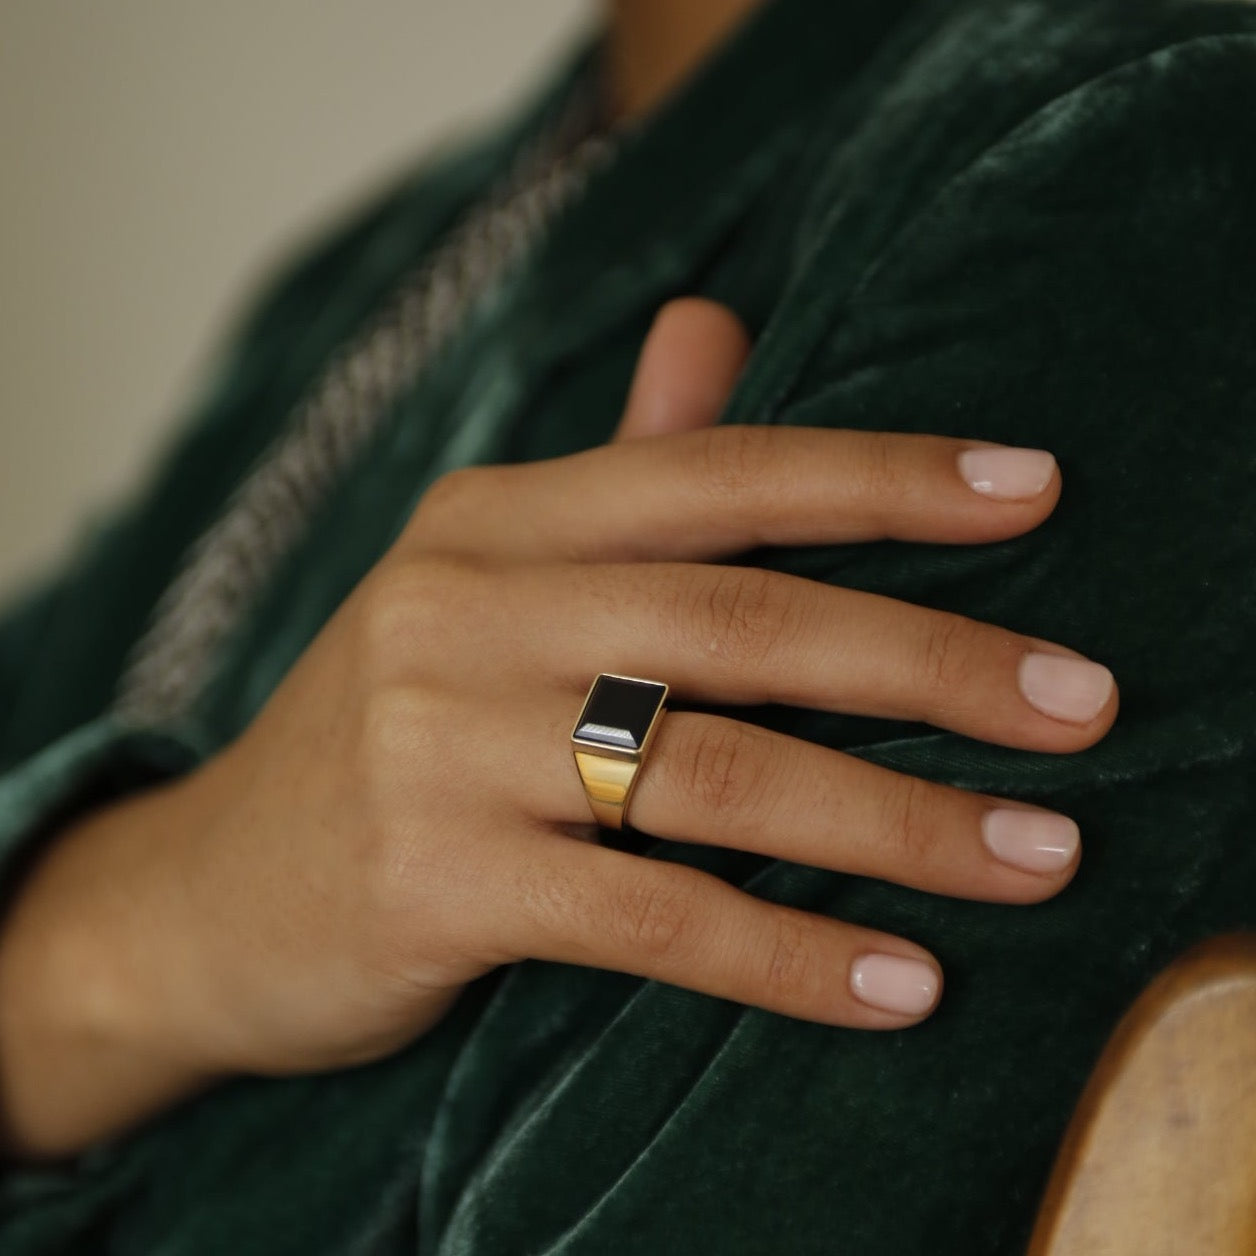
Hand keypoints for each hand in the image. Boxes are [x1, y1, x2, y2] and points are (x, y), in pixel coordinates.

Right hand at [0, 299, 1115, 1157]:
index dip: (882, 479)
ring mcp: (437, 746)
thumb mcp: (486, 588)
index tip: (1033, 493)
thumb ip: (615, 471)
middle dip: (931, 661)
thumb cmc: (390, 739)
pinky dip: (786, 951)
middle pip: (742, 620)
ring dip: (895, 820)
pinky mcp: (432, 883)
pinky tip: (897, 982)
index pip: (717, 474)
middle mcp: (462, 609)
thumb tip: (716, 327)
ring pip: (713, 770)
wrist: (203, 896)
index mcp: (493, 523)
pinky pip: (650, 915)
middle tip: (1079, 704)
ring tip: (1030, 858)